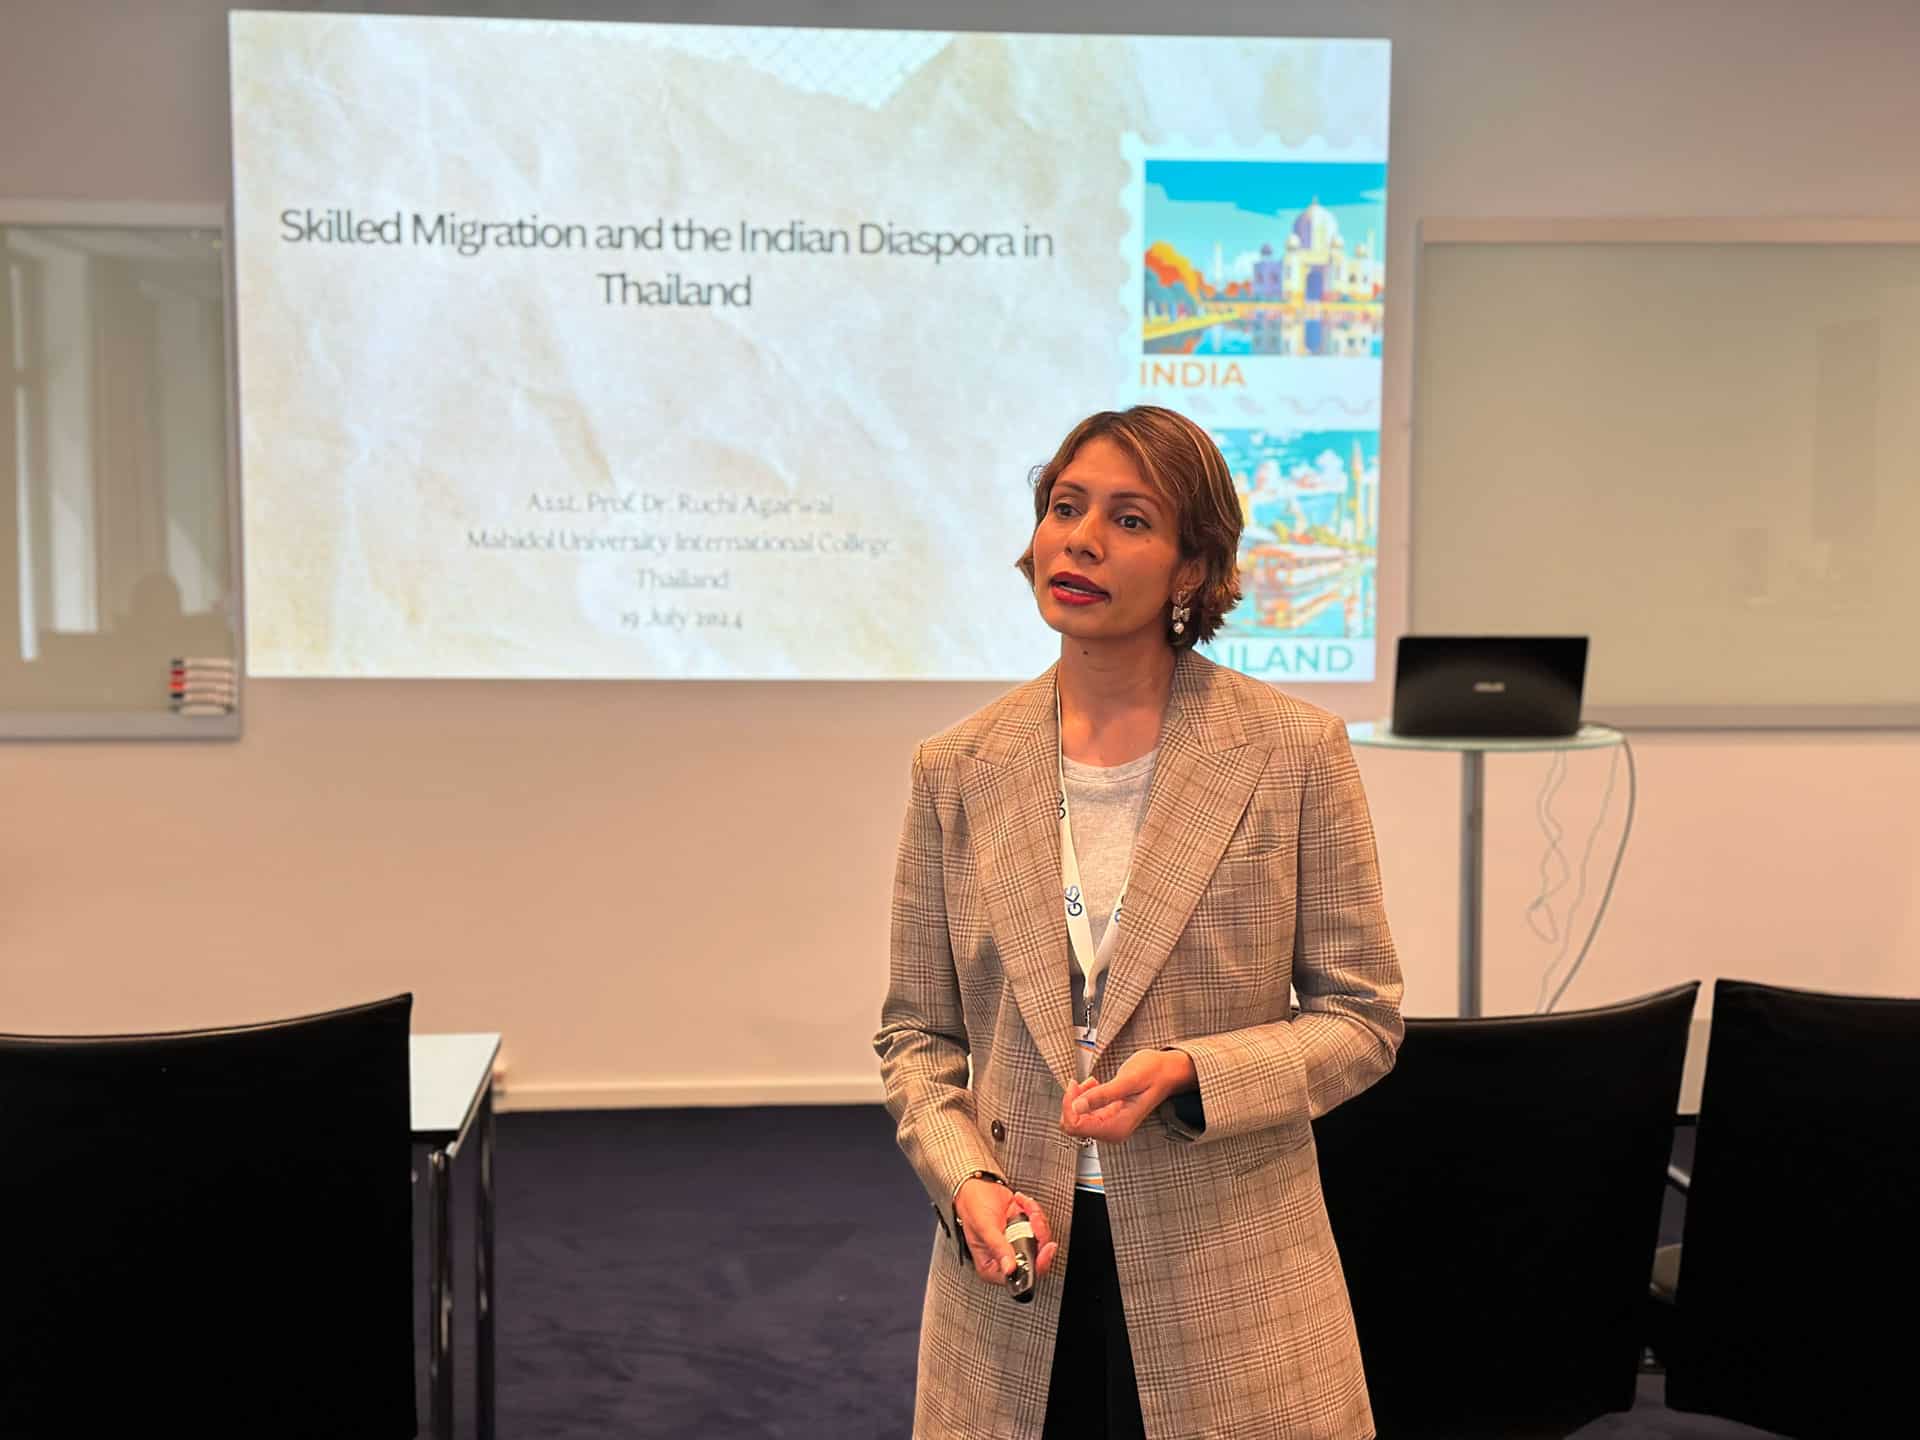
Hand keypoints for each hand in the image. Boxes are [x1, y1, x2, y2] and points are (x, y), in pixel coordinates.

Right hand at [954, 1179, 1057, 1286]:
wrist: (975, 1184)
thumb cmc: (971, 1207)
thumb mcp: (984, 1228)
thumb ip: (998, 1248)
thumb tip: (1010, 1269)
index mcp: (992, 1266)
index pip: (1020, 1276)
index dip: (1037, 1264)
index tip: (1045, 1248)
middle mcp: (1006, 1257)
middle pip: (1036, 1258)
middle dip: (1039, 1235)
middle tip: (1034, 1219)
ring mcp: (1016, 1242)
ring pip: (1041, 1240)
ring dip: (1037, 1219)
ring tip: (1025, 1206)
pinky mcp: (1024, 1229)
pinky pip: (1039, 1224)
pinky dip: (1034, 1210)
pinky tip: (1021, 1202)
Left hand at [1062, 1048, 1197, 1143]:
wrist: (1166, 1071)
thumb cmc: (1153, 1073)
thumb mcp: (1127, 1080)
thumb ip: (1102, 1095)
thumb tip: (1077, 1106)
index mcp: (1117, 1127)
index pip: (1076, 1126)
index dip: (1070, 1105)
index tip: (1075, 1084)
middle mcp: (1113, 1131)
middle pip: (1073, 1125)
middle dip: (1074, 1101)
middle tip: (1084, 1082)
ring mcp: (1110, 1125)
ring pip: (1077, 1118)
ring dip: (1079, 1098)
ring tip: (1093, 1082)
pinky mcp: (1108, 1117)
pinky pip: (1085, 1113)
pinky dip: (1084, 1097)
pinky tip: (1095, 1085)